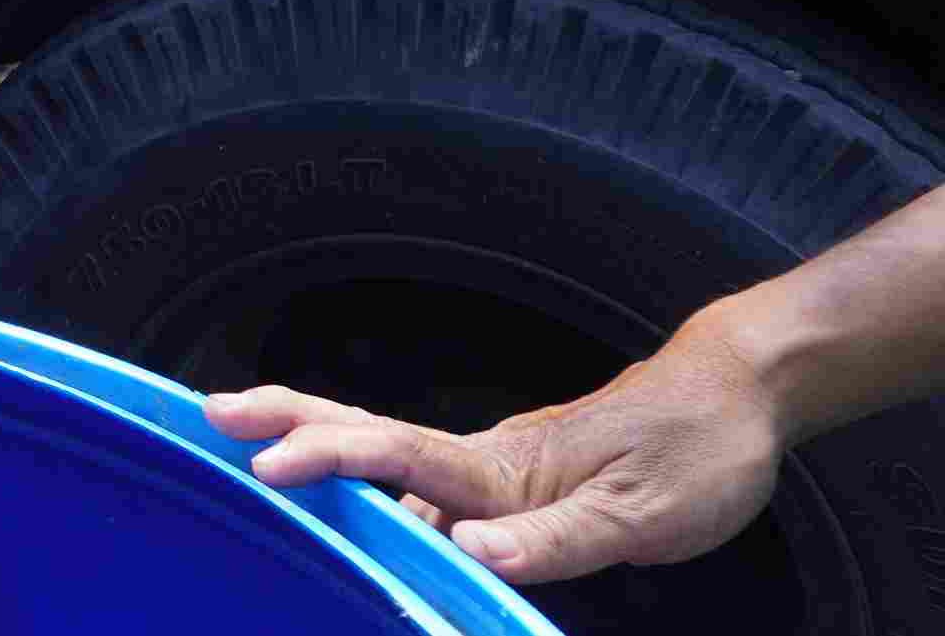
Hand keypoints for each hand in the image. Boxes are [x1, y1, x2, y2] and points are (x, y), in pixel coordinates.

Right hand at [206, 322, 788, 584]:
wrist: (735, 392)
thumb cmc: (698, 450)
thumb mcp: (643, 513)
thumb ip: (557, 539)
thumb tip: (471, 552)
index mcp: (504, 469)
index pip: (399, 459)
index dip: (331, 460)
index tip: (269, 466)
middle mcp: (482, 460)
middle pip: (365, 432)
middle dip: (286, 419)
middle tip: (208, 410)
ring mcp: (490, 464)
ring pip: (384, 454)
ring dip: (311, 443)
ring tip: (242, 447)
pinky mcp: (507, 477)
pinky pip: (419, 479)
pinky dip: (364, 477)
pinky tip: (347, 501)